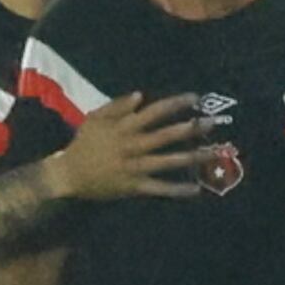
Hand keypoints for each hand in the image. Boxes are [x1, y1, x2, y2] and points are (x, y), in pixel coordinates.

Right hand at [44, 92, 205, 200]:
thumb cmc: (84, 144)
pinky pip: (159, 188)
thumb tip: (140, 95)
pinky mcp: (135, 186)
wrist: (69, 174)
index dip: (176, 104)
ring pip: (168, 161)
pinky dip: (177, 190)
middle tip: (213, 122)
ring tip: (215, 152)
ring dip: (193, 157)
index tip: (196, 98)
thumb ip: (117, 106)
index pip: (155, 111)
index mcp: (125, 127)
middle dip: (191, 128)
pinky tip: (196, 189)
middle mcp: (133, 145)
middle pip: (167, 135)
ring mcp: (135, 167)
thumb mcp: (95, 118)